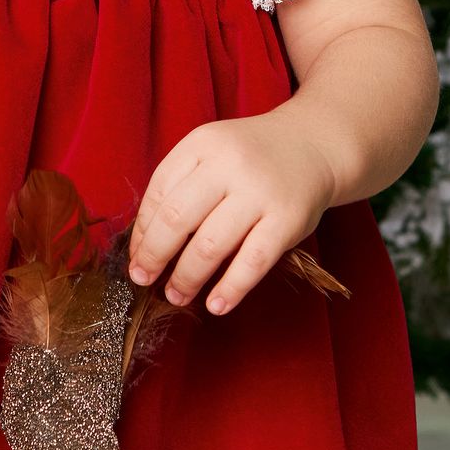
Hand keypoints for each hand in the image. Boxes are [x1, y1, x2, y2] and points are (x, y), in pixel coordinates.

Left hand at [127, 112, 337, 314]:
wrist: (312, 146)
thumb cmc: (250, 158)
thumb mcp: (212, 153)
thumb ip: (181, 186)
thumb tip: (145, 244)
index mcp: (202, 144)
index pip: (158, 192)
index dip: (142, 230)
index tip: (137, 256)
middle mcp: (229, 164)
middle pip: (177, 219)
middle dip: (155, 256)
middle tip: (144, 279)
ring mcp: (260, 192)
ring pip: (210, 245)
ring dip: (187, 277)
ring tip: (176, 296)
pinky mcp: (287, 220)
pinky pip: (252, 262)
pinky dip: (231, 288)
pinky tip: (216, 305)